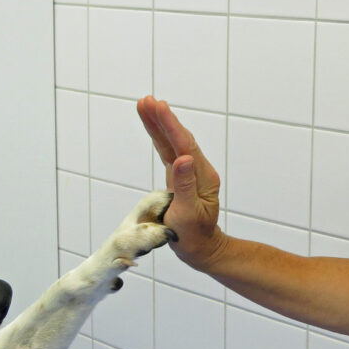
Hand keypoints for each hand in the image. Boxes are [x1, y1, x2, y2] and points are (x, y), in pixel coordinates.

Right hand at [136, 96, 227, 271]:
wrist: (201, 248)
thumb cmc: (194, 236)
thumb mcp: (188, 214)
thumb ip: (184, 185)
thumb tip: (182, 159)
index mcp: (203, 177)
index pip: (184, 145)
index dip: (170, 125)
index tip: (158, 107)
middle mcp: (198, 170)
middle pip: (178, 138)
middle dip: (162, 118)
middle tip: (146, 100)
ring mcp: (189, 172)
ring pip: (172, 142)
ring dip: (159, 123)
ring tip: (145, 105)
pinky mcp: (180, 176)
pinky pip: (167, 151)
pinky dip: (158, 137)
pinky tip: (152, 126)